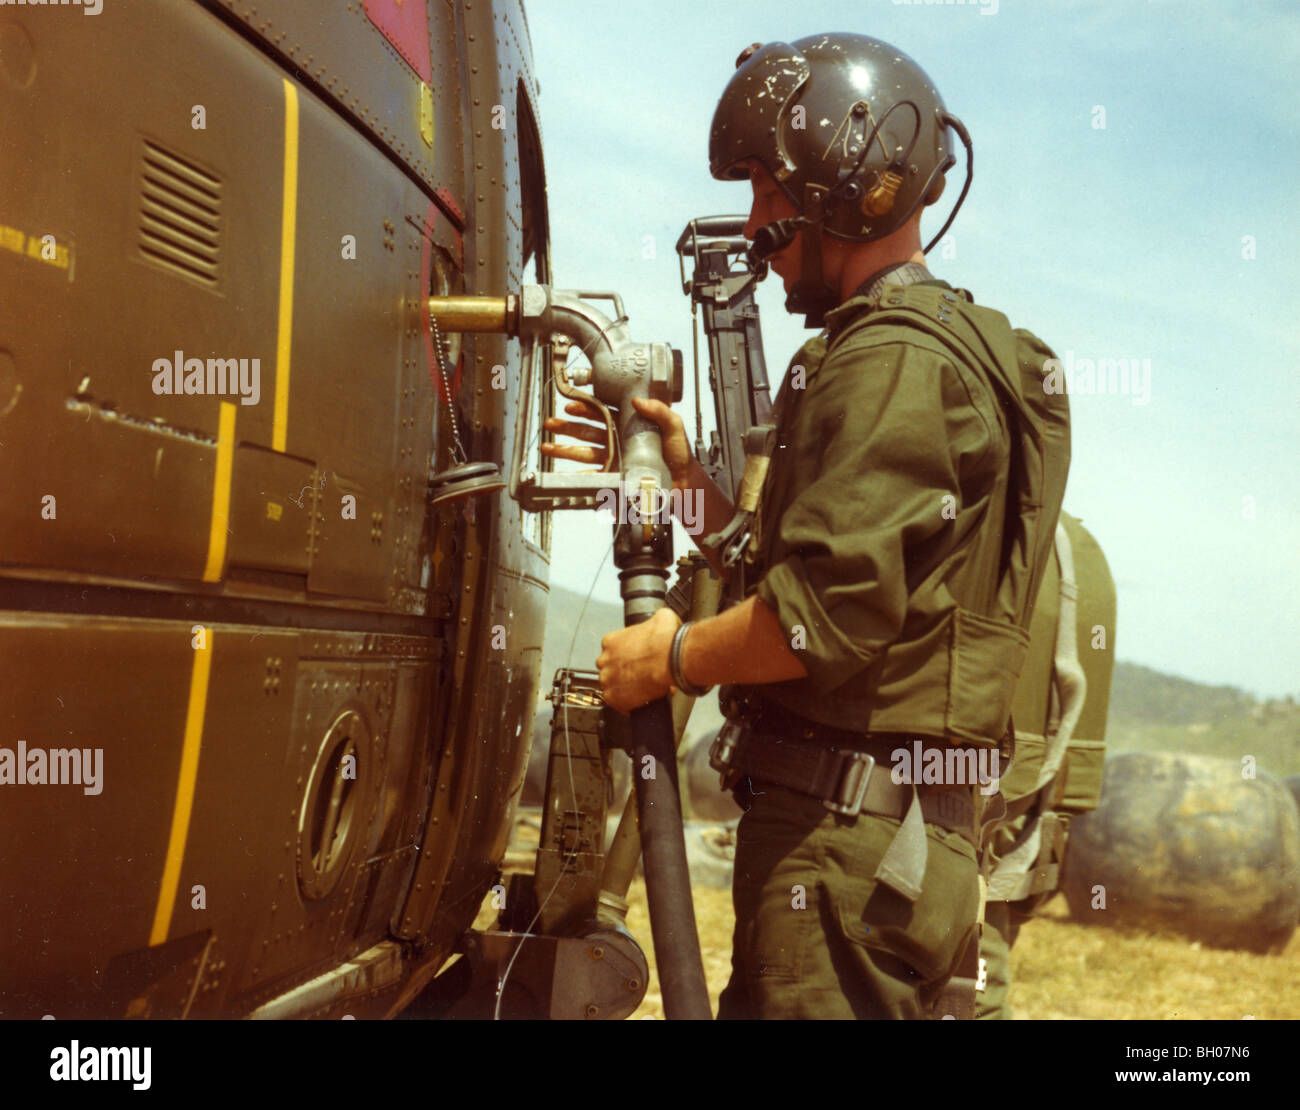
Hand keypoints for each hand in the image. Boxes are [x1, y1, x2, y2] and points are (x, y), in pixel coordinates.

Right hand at [542, 396, 693, 489]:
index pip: (602, 413)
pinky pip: (593, 476)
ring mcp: (614, 459)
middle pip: (587, 431)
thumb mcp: (674, 427)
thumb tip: (637, 400)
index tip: (570, 406)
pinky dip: (578, 476)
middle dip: (567, 428)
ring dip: (564, 450)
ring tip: (547, 448)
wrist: (684, 483)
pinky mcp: (615, 477)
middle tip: (551, 425)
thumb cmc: (680, 454)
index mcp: (628, 425)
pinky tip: (563, 475)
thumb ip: (659, 411)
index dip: (585, 409)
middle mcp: (618, 440)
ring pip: (584, 452)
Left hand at [596, 607, 681, 713]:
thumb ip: (653, 620)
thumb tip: (660, 621)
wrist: (672, 660)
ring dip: (625, 688)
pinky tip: (640, 701)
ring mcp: (608, 679)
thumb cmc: (666, 640)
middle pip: (610, 668)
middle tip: (640, 675)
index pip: (612, 650)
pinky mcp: (613, 697)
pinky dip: (627, 704)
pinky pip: (616, 703)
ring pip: (612, 686)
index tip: (636, 661)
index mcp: (611, 641)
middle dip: (623, 672)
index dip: (626, 657)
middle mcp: (605, 660)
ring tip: (642, 689)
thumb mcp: (661, 618)